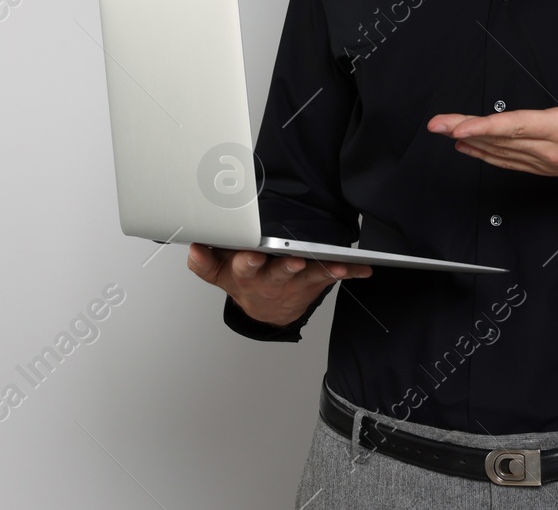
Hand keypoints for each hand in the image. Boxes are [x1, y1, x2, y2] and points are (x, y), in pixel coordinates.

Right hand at [186, 243, 370, 327]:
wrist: (264, 312)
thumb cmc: (243, 281)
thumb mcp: (217, 274)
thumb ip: (204, 261)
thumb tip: (195, 246)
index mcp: (244, 275)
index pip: (241, 267)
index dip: (245, 262)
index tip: (249, 254)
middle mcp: (269, 281)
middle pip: (277, 274)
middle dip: (286, 267)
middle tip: (294, 261)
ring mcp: (292, 284)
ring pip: (308, 277)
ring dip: (323, 271)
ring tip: (336, 265)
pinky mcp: (312, 284)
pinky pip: (331, 277)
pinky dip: (348, 272)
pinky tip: (362, 268)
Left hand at [428, 77, 557, 199]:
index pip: (520, 127)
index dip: (488, 127)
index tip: (461, 128)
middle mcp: (552, 149)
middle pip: (501, 139)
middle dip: (466, 132)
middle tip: (435, 125)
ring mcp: (548, 161)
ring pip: (502, 152)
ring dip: (472, 143)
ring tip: (444, 133)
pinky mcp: (548, 167)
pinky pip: (511, 162)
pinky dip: (488, 155)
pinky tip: (471, 149)